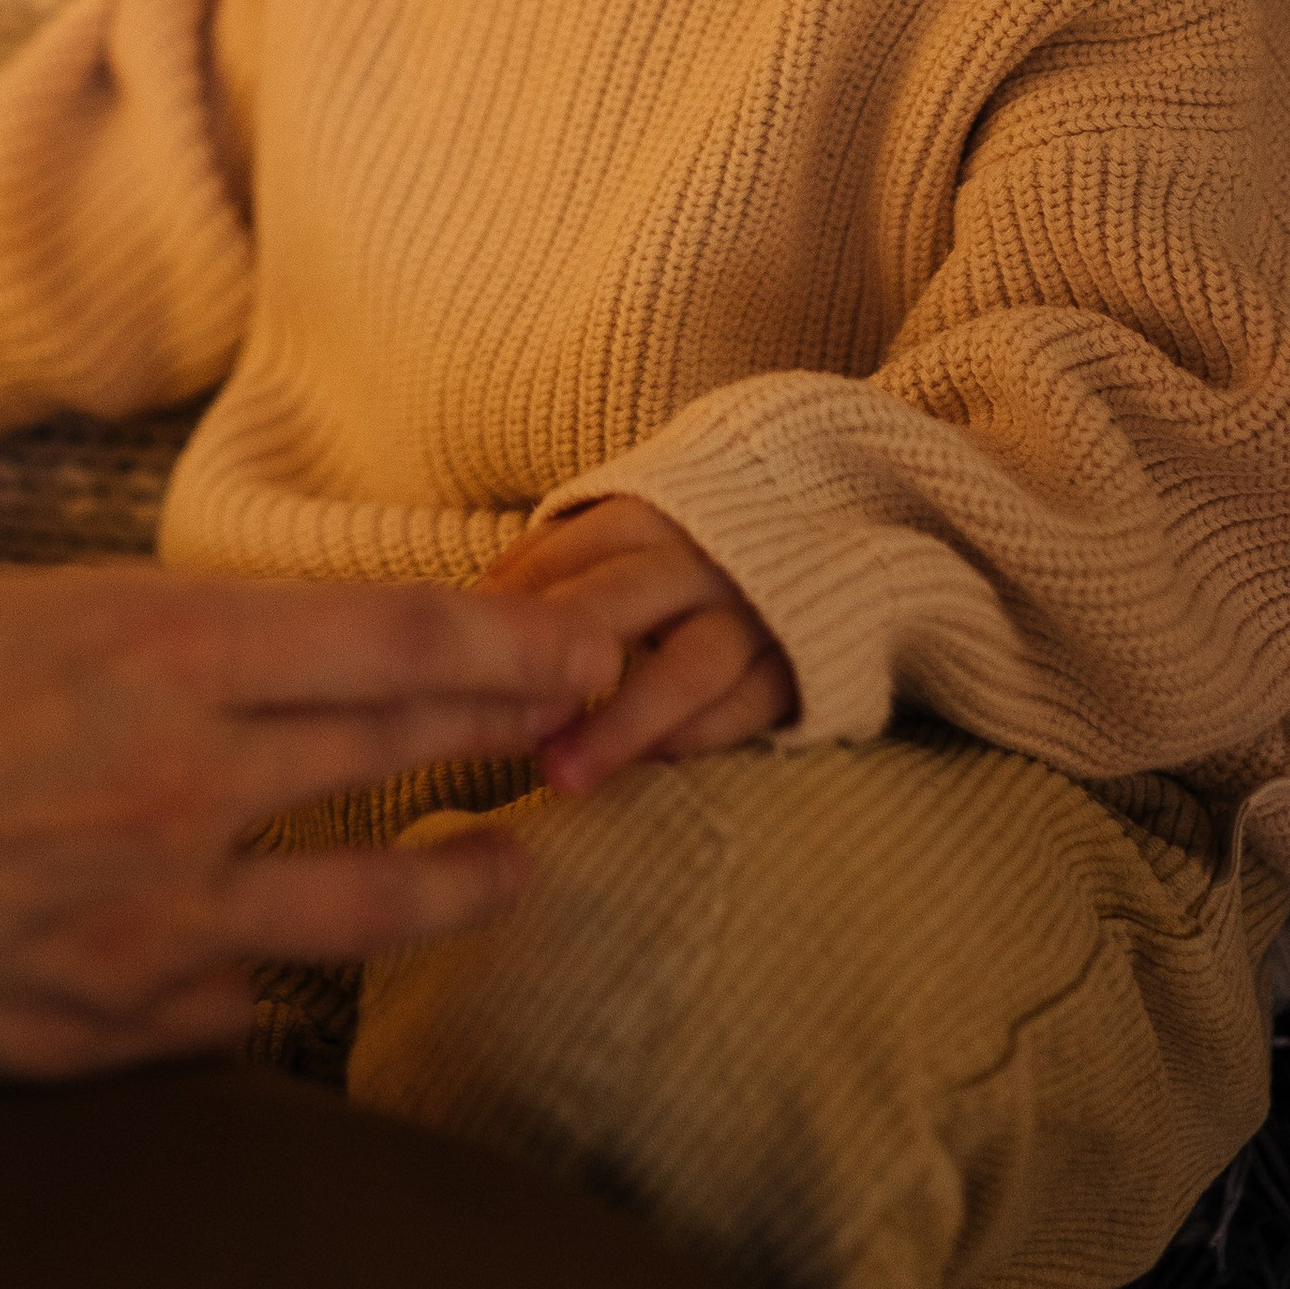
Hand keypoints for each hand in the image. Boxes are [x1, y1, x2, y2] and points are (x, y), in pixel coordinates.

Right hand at [0, 525, 626, 1073]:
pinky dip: (287, 992)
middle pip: (394, 753)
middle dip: (512, 734)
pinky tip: (319, 984)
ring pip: (354, 908)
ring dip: (453, 884)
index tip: (570, 637)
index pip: (381, 639)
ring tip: (518, 867)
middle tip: (589, 722)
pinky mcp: (84, 1026)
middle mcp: (174, 777)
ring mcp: (139, 917)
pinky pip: (232, 1012)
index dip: (499, 640)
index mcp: (140, 641)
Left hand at [478, 493, 793, 791]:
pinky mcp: (798, 659)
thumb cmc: (686, 543)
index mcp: (646, 514)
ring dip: (623, 722)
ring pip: (690, 665)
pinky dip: (696, 737)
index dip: (513, 615)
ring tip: (563, 774)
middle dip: (562, 663)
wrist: (827, 524)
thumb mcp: (622, 528)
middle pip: (624, 603)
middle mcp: (701, 555)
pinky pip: (747, 706)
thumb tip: (473, 609)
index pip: (563, 558)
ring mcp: (754, 609)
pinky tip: (648, 764)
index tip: (463, 667)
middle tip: (509, 725)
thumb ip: (554, 562)